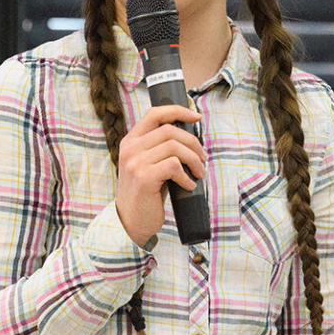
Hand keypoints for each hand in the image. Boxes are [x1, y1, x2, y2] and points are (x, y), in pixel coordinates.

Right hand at [115, 105, 206, 246]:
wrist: (130, 223)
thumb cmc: (145, 194)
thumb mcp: (148, 165)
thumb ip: (160, 148)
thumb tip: (190, 137)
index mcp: (131, 141)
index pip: (155, 114)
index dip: (178, 111)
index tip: (196, 117)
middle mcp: (130, 148)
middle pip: (170, 130)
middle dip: (193, 143)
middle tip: (202, 159)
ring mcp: (135, 162)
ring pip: (175, 147)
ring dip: (193, 160)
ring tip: (199, 173)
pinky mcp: (144, 177)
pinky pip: (174, 166)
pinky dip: (187, 176)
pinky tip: (188, 186)